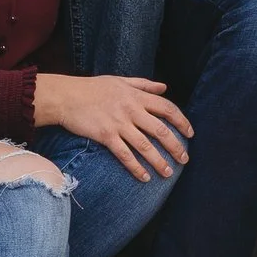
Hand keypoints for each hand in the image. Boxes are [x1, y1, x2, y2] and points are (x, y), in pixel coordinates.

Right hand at [33, 74, 192, 180]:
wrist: (66, 96)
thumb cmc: (93, 88)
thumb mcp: (121, 80)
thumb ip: (144, 84)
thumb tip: (165, 87)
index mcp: (137, 96)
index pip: (167, 108)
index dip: (181, 121)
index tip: (190, 133)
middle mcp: (131, 109)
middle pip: (160, 130)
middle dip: (175, 146)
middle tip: (184, 159)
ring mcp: (119, 123)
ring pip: (145, 145)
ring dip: (159, 161)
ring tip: (168, 173)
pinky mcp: (105, 135)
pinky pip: (125, 154)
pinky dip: (136, 167)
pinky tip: (144, 177)